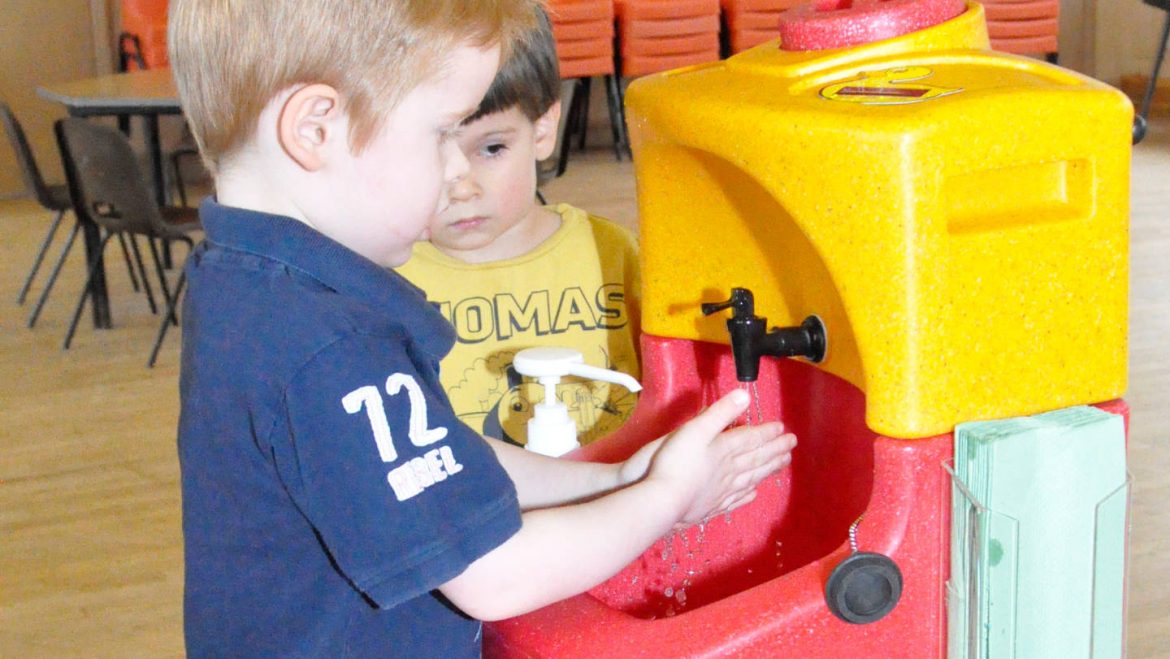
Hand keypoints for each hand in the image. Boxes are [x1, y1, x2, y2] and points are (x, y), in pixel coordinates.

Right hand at [643, 389, 795, 525]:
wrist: (663, 500)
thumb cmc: (675, 462)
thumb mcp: (695, 429)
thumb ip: (720, 412)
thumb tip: (744, 395)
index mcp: (725, 449)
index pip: (751, 439)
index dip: (767, 433)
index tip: (783, 429)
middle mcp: (729, 471)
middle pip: (756, 459)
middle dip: (775, 450)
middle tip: (792, 445)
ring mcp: (722, 491)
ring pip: (751, 478)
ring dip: (768, 470)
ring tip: (783, 464)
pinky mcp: (711, 507)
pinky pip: (735, 499)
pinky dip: (747, 495)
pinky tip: (753, 493)